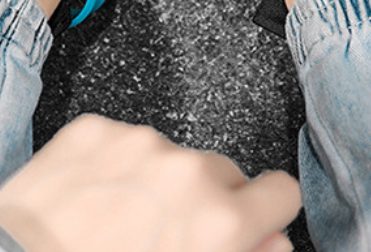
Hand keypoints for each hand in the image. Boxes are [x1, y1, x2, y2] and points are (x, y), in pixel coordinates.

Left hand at [0, 114, 300, 251]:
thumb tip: (272, 242)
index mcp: (218, 218)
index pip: (280, 192)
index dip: (266, 214)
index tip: (249, 224)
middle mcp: (184, 169)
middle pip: (224, 173)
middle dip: (206, 202)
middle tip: (167, 236)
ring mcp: (136, 142)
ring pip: (170, 157)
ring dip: (157, 183)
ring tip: (117, 222)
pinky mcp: (93, 129)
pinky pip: (122, 141)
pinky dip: (114, 166)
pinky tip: (89, 201)